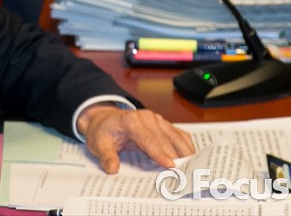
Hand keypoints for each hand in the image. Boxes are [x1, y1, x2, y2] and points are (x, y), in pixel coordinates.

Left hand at [76, 103, 194, 173]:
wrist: (104, 119)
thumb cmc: (103, 131)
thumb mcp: (98, 144)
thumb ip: (106, 157)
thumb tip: (112, 169)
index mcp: (131, 121)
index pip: (149, 139)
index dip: (160, 154)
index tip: (170, 166)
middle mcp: (146, 118)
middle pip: (164, 140)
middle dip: (175, 157)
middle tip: (184, 174)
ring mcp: (156, 119)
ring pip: (175, 136)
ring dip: (184, 152)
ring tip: (192, 167)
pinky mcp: (162, 123)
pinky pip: (178, 133)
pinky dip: (185, 145)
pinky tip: (191, 156)